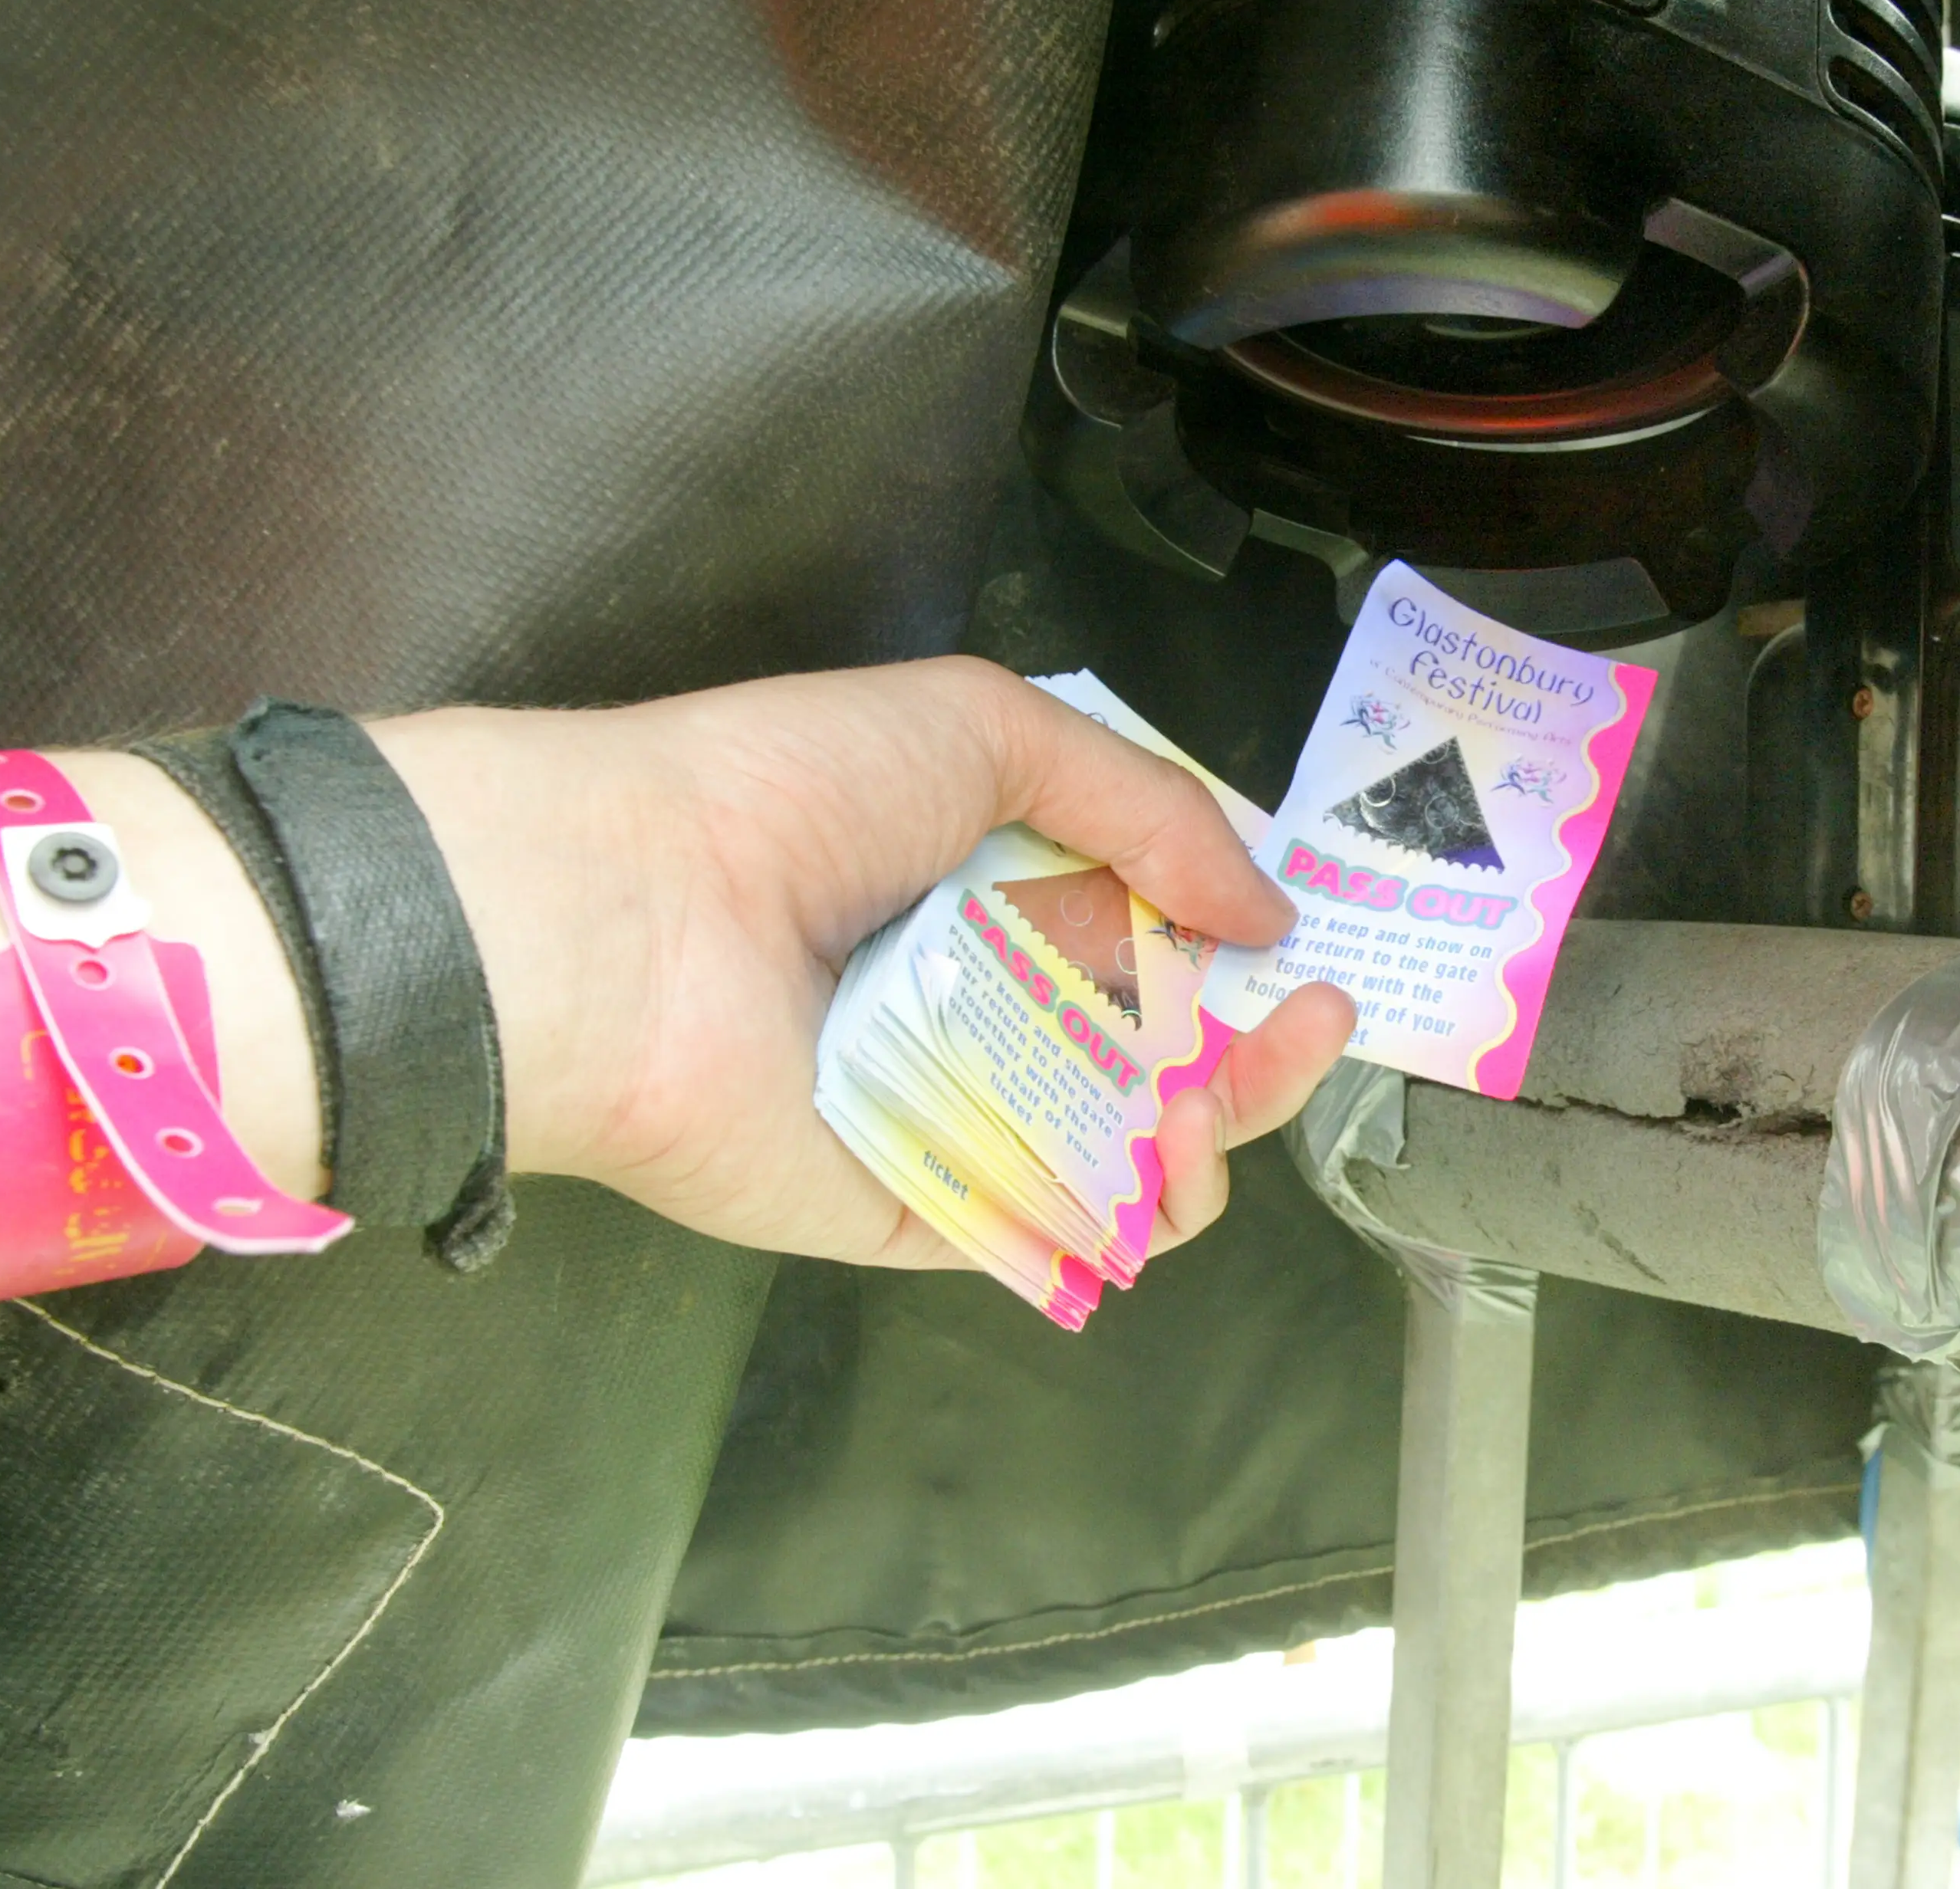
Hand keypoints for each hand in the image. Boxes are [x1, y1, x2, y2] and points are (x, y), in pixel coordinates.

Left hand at [374, 659, 1355, 1270]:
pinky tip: (1171, 1136)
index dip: (1237, 944)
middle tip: (1324, 1016)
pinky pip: (1066, 1231)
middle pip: (1165, 1058)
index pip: (1148, 938)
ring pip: (1136, 1157)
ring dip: (1216, 1122)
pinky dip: (1141, 1199)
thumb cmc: (792, 794)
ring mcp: (963, 1122)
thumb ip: (1151, 808)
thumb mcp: (987, 727)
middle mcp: (985, 1013)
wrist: (634, 918)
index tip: (1308, 939)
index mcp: (989, 894)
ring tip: (1227, 1077)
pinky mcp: (933, 1217)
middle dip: (1263, 1045)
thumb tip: (1271, 910)